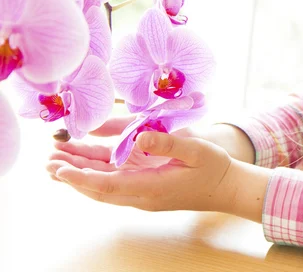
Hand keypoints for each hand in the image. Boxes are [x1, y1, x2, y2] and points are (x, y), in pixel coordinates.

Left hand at [46, 130, 235, 212]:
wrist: (225, 188)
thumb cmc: (213, 167)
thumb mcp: (196, 149)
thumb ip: (167, 142)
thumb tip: (139, 135)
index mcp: (153, 187)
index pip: (109, 185)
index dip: (82, 178)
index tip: (60, 170)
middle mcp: (142, 195)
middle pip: (99, 188)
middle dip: (72, 175)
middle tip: (48, 160)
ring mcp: (142, 194)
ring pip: (103, 186)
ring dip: (80, 174)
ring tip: (55, 161)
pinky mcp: (144, 188)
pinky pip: (114, 181)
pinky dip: (95, 172)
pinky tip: (83, 161)